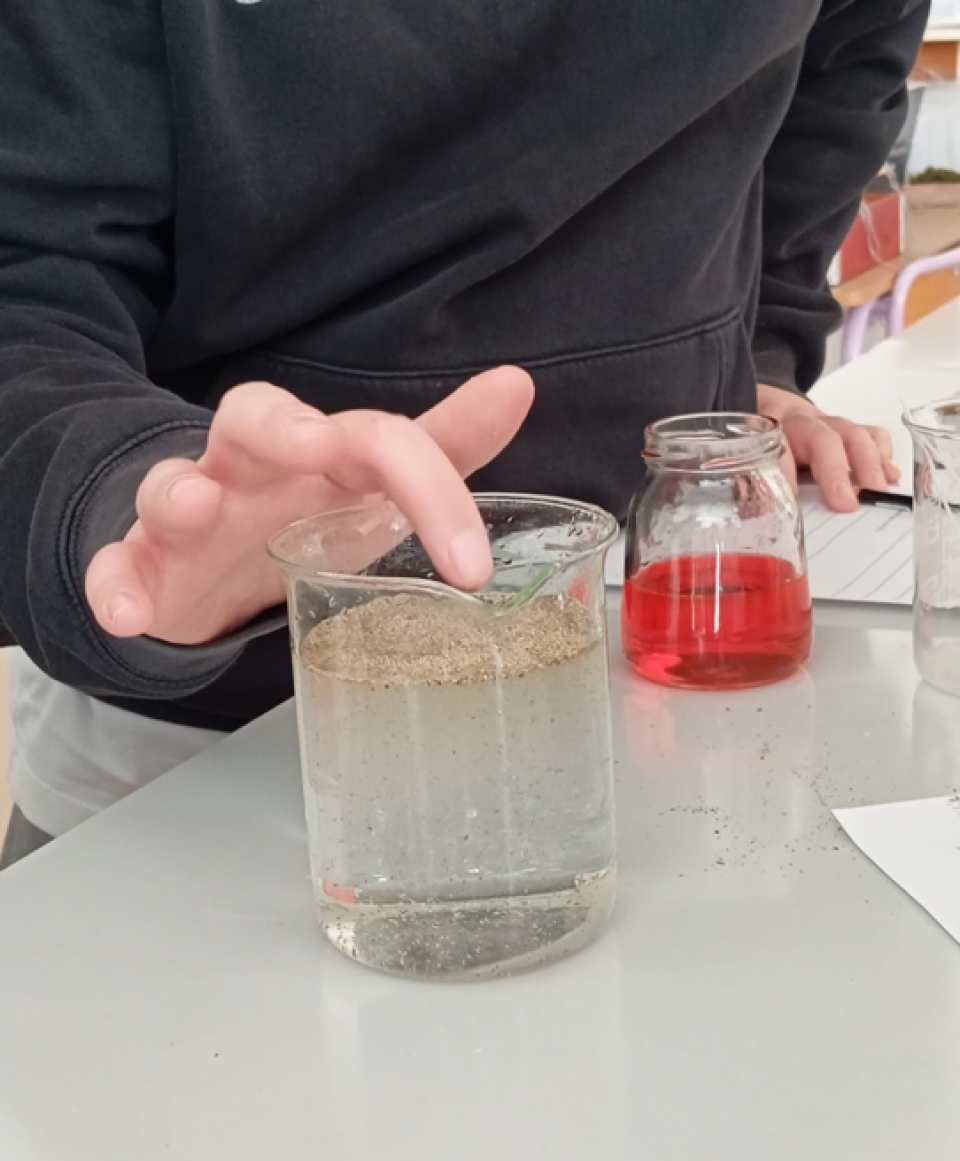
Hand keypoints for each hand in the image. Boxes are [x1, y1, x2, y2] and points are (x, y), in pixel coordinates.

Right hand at [85, 367, 534, 644]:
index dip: (428, 488)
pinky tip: (122, 611)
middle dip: (280, 428)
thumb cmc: (299, 516)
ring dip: (176, 491)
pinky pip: (115, 563)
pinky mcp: (143, 563)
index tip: (474, 567)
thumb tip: (517, 384)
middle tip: (311, 447)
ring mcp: (189, 515)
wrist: (206, 565)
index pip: (374, 439)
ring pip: (169, 482)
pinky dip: (112, 583)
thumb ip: (442, 446)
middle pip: (253, 417)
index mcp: (317, 448)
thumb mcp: (371, 485)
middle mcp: (249, 467)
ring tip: (189, 507)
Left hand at [757, 383, 899, 512]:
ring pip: (853, 434)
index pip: (779, 451)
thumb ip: (751, 484)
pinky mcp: (852, 430)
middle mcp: (803, 424)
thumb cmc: (764, 445)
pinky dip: (883, 455)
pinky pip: (873, 434)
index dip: (786, 477)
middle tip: (847, 505)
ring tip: (879, 492)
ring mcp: (831, 424)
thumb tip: (759, 512)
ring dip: (869, 464)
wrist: (775, 410)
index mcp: (771, 433)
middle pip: (823, 438)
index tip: (792, 507)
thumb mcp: (750, 460)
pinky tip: (889, 477)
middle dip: (836, 471)